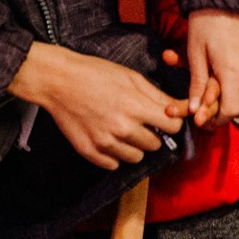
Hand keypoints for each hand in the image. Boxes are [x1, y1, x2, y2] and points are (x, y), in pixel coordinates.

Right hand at [8, 40, 184, 169]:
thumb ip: (157, 96)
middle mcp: (122, 129)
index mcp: (136, 107)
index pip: (172, 128)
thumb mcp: (132, 77)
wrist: (60, 81)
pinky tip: (109, 137)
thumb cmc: (96, 73)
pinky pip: (113, 165)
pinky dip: (114, 154)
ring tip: (124, 129)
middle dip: (152, 133)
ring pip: (136, 158)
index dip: (172, 122)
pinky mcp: (89, 152)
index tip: (165, 119)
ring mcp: (105, 143)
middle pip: (155, 145)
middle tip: (140, 121)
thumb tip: (178, 108)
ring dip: (135, 146)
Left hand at [184, 8, 238, 125]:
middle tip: (218, 105)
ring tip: (234, 88)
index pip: (231, 111)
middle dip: (232, 111)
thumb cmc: (207, 21)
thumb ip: (197, 84)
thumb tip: (194, 111)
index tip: (207, 118)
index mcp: (231, 71)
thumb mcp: (195, 51)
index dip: (218, 119)